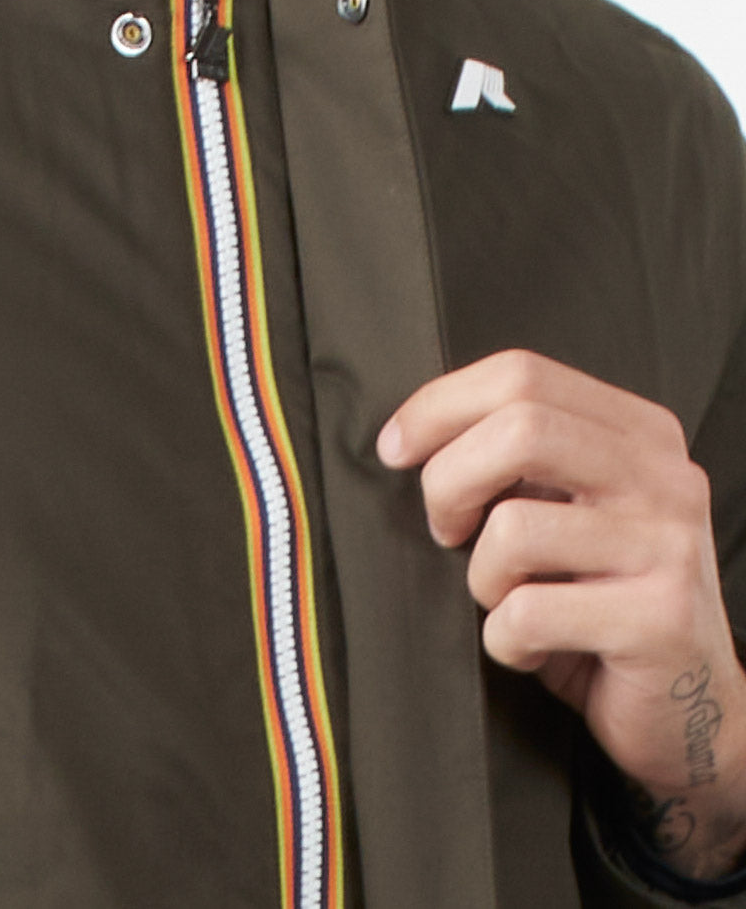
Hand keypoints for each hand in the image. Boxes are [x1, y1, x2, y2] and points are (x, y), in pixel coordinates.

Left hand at [376, 350, 745, 879]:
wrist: (690, 711)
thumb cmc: (604, 603)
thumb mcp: (568, 510)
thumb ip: (518, 461)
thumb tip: (414, 434)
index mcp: (639, 432)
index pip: (524, 374)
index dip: (442, 405)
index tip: (396, 447)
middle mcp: (664, 476)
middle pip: (520, 428)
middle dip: (448, 480)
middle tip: (445, 529)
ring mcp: (668, 545)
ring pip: (514, 527)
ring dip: (482, 577)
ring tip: (508, 600)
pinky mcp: (660, 619)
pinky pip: (528, 612)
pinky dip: (503, 639)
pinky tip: (531, 647)